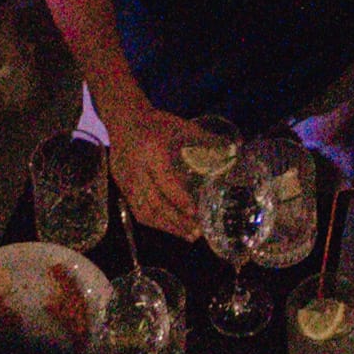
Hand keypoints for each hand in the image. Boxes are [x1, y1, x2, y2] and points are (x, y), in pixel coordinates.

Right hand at [105, 87, 202, 241]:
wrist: (124, 118)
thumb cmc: (156, 122)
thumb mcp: (180, 125)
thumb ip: (205, 138)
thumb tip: (233, 148)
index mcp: (152, 151)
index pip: (165, 183)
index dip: (180, 201)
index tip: (196, 214)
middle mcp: (136, 169)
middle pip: (154, 203)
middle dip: (175, 221)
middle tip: (196, 232)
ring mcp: (126, 180)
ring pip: (144, 211)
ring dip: (166, 227)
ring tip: (186, 235)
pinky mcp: (120, 186)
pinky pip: (136, 210)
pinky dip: (154, 221)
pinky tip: (169, 227)